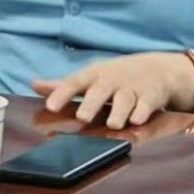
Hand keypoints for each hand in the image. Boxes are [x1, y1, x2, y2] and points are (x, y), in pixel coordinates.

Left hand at [32, 52, 193, 129]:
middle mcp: (112, 80)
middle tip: (83, 116)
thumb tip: (35, 84)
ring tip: (113, 125)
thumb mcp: (92, 77)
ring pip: (125, 99)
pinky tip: (137, 121)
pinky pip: (147, 104)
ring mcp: (133, 87)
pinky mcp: (152, 95)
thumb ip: (65, 85)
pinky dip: (143, 112)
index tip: (50, 106)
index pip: (75, 82)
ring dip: (119, 111)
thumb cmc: (117, 77)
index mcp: (94, 75)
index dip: (62, 93)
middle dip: (92, 103)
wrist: (159, 69)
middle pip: (101, 90)